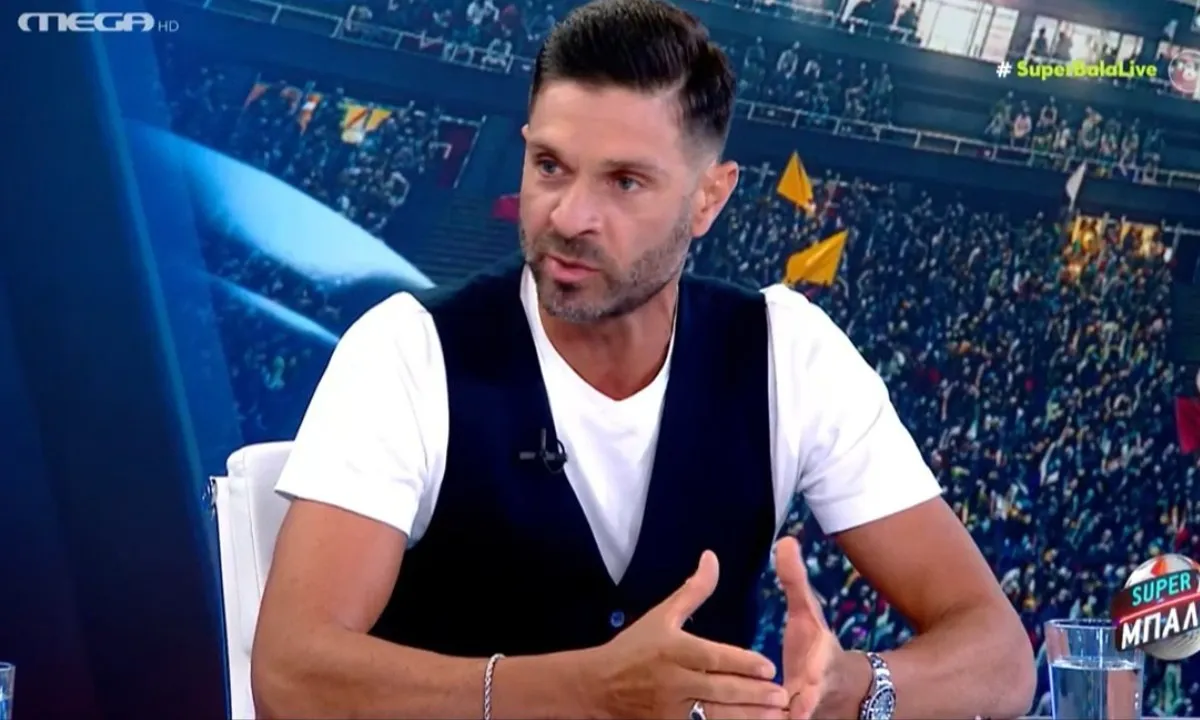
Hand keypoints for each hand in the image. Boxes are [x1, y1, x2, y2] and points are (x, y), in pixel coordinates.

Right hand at [583, 551, 790, 719]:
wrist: (598, 685)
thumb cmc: (634, 647)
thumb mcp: (662, 616)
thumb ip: (693, 591)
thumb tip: (712, 557)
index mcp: (674, 649)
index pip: (713, 657)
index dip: (742, 663)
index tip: (769, 667)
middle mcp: (674, 679)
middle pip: (719, 687)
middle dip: (753, 693)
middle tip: (782, 695)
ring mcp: (670, 708)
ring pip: (714, 713)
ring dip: (745, 714)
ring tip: (774, 714)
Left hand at [775, 538, 840, 719]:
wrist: (847, 692)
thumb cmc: (818, 648)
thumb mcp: (809, 614)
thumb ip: (795, 582)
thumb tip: (785, 541)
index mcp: (821, 667)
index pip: (820, 674)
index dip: (812, 680)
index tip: (807, 680)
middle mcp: (814, 696)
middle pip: (805, 707)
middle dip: (794, 708)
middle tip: (785, 711)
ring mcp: (803, 714)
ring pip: (785, 719)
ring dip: (770, 718)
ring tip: (750, 718)